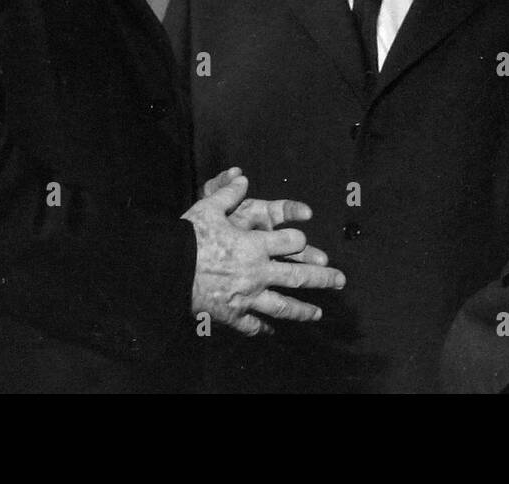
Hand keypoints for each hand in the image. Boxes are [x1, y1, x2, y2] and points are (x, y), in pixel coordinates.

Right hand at [183, 173, 344, 335]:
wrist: (168, 270)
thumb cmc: (189, 236)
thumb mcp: (209, 209)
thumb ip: (228, 194)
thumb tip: (242, 177)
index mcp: (255, 244)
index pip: (290, 242)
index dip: (298, 239)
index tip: (303, 241)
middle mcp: (258, 272)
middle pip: (298, 276)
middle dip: (322, 278)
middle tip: (340, 280)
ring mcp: (247, 296)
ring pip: (282, 306)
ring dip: (303, 310)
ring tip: (318, 314)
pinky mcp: (232, 314)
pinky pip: (252, 324)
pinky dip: (263, 329)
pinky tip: (272, 331)